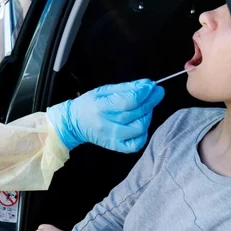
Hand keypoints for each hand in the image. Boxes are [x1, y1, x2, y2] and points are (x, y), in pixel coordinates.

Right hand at [47, 79, 163, 151]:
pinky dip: (143, 134)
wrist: (74, 124)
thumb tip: (146, 85)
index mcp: (101, 107)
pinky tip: (140, 124)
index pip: (129, 101)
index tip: (152, 85)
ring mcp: (112, 138)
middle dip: (150, 101)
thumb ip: (126, 88)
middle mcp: (106, 124)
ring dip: (147, 116)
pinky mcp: (115, 146)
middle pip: (136, 114)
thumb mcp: (103, 90)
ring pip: (139, 128)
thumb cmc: (89, 104)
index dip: (144, 93)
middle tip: (156, 93)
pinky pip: (136, 144)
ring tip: (145, 108)